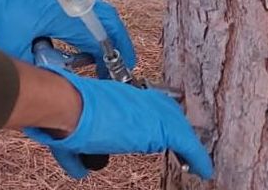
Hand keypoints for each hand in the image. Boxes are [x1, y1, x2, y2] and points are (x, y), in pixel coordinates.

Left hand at [0, 0, 135, 70]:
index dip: (109, 60)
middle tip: (121, 65)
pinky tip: (83, 42)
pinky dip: (92, 22)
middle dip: (119, 43)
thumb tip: (58, 83)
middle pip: (108, 21)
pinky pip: (85, 5)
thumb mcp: (16, 47)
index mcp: (64, 14)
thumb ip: (38, 66)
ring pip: (99, 11)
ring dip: (106, 32)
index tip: (113, 76)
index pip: (98, 40)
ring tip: (104, 57)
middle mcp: (70, 0)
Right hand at [26, 68, 213, 180]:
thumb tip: (81, 171)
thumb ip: (79, 155)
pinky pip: (186, 142)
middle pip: (164, 110)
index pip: (143, 107)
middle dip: (174, 127)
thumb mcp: (71, 138)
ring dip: (185, 141)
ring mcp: (150, 108)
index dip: (153, 120)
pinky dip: (197, 156)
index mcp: (115, 98)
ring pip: (176, 123)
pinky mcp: (162, 125)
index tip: (155, 133)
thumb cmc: (64, 116)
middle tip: (182, 147)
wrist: (67, 106)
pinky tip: (203, 169)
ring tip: (194, 160)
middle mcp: (135, 98)